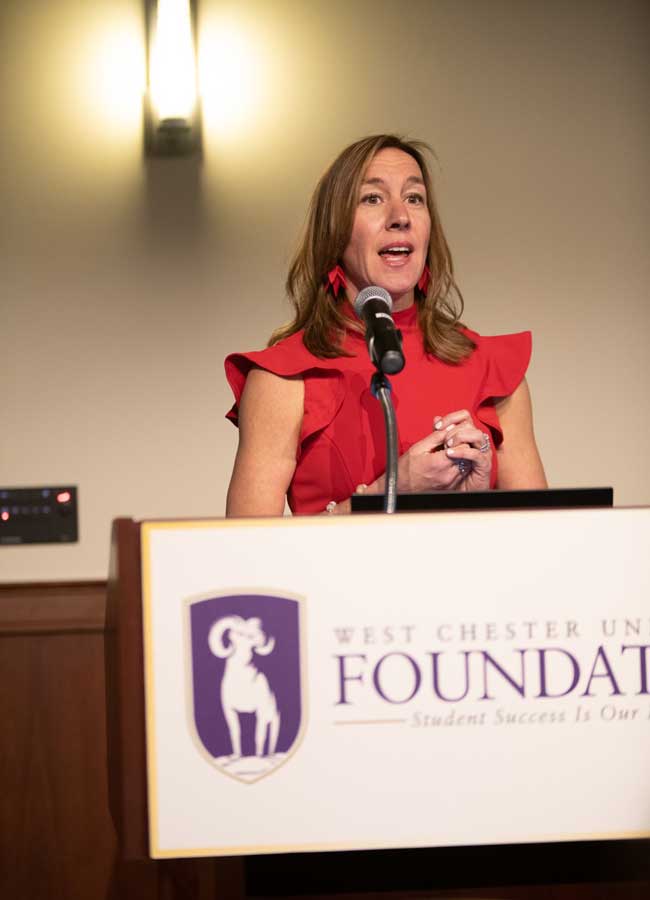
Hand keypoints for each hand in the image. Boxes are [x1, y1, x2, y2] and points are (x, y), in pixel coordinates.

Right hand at [367, 409, 492, 494]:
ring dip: (460, 457)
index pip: (463, 447)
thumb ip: (436, 437)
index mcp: (439, 463)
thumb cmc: (406, 469)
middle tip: (450, 444)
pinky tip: (447, 463)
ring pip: (467, 464)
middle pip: (467, 455)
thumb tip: (449, 428)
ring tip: (448, 454)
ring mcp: (450, 482)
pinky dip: (458, 466)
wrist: (400, 487)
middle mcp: (448, 475)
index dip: (459, 439)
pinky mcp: (451, 487)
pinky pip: (462, 473)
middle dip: (461, 447)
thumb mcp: (418, 448)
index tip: (450, 438)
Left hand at [434, 410, 491, 491]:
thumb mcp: (443, 449)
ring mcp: (482, 452)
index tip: (436, 426)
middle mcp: (477, 441)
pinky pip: (477, 454)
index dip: (450, 418)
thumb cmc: (453, 470)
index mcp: (469, 435)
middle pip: (470, 425)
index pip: (464, 416)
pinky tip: (449, 454)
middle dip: (454, 429)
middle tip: (442, 439)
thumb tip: (436, 418)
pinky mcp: (484, 465)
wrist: (460, 490)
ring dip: (460, 438)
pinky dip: (463, 452)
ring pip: (477, 435)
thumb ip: (441, 434)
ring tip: (447, 446)